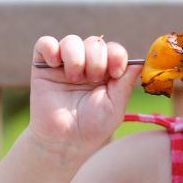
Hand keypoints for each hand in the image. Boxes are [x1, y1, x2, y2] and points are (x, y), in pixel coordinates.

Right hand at [28, 35, 140, 159]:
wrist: (64, 141)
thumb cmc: (92, 127)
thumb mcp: (115, 106)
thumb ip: (126, 83)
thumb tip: (139, 61)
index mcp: (106, 72)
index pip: (114, 49)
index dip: (117, 55)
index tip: (115, 73)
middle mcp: (86, 65)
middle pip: (95, 42)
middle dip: (97, 59)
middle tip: (93, 79)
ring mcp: (64, 65)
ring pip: (71, 40)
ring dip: (76, 57)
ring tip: (74, 78)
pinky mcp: (42, 67)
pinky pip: (45, 43)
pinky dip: (51, 48)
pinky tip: (55, 65)